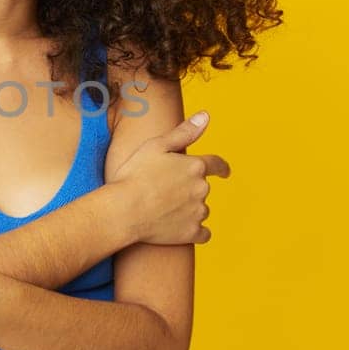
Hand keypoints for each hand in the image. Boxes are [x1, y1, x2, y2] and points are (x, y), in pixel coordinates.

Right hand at [108, 111, 230, 244]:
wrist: (123, 211)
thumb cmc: (134, 175)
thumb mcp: (156, 146)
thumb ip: (184, 132)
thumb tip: (206, 116)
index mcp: (195, 166)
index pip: (217, 165)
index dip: (222, 168)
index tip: (225, 172)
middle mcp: (202, 189)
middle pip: (202, 188)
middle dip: (189, 189)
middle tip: (164, 192)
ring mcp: (198, 212)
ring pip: (200, 210)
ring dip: (189, 209)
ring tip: (164, 210)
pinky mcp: (191, 233)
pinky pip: (203, 233)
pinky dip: (193, 230)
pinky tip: (179, 229)